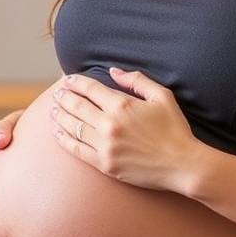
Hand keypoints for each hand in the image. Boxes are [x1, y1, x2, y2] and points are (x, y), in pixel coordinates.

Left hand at [50, 68, 197, 192]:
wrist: (183, 165)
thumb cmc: (175, 129)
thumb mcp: (162, 96)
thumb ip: (136, 80)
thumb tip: (112, 71)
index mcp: (122, 105)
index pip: (90, 89)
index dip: (75, 82)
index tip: (67, 80)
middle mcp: (109, 125)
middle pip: (76, 107)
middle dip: (63, 98)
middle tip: (57, 94)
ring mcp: (105, 146)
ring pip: (72, 127)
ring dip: (59, 116)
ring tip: (52, 110)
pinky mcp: (105, 165)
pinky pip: (77, 150)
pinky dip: (64, 140)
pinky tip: (57, 133)